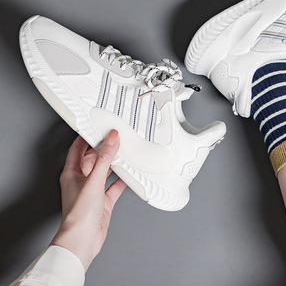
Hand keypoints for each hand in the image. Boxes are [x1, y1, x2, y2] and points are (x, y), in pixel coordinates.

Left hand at [51, 130, 125, 270]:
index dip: (88, 135)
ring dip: (114, 161)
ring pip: (104, 170)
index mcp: (72, 173)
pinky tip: (129, 173)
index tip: (98, 126)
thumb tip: (111, 139)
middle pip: (93, 157)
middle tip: (116, 136)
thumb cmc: (79, 215)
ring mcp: (93, 191)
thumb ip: (104, 158)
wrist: (82, 241)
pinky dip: (122, 178)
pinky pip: (114, 185)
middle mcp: (81, 180)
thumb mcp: (93, 180)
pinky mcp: (103, 201)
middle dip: (104, 147)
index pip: (78, 147)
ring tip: (124, 151)